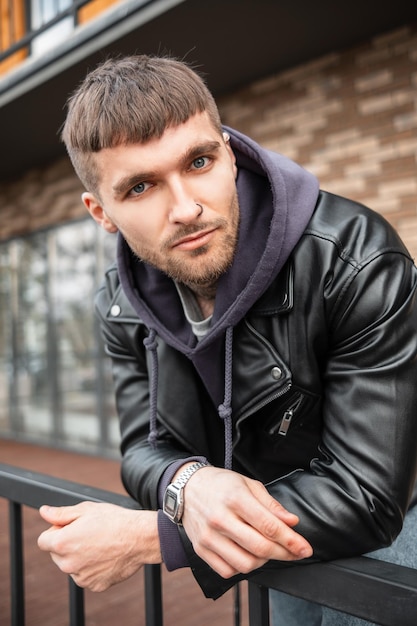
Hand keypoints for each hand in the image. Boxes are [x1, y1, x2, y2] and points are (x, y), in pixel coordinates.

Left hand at [37, 502, 160, 591]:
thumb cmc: (114, 520)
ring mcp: (81, 577)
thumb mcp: (86, 509)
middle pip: (56, 554)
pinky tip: (106, 555)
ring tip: (100, 544)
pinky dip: (92, 568)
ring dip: (79, 557)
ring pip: (72, 566)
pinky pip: (86, 576)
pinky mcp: (94, 585)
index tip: (71, 526)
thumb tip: (44, 511)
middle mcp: (68, 564)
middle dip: (67, 544)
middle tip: (89, 532)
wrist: (140, 537)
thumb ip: (60, 513)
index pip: (43, 540)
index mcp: (62, 543)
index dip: (56, 530)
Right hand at [181, 467, 312, 578]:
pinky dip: (242, 568)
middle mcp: (220, 519)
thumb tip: (292, 523)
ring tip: (267, 550)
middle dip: (284, 553)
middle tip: (295, 552)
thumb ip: (271, 505)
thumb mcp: (248, 484)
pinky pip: (228, 571)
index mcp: (235, 498)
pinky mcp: (201, 549)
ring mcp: (209, 537)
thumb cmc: (220, 484)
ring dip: (263, 562)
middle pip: (260, 548)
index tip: (305, 548)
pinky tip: (246, 554)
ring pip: (246, 564)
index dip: (291, 540)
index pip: (269, 526)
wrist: (187, 487)